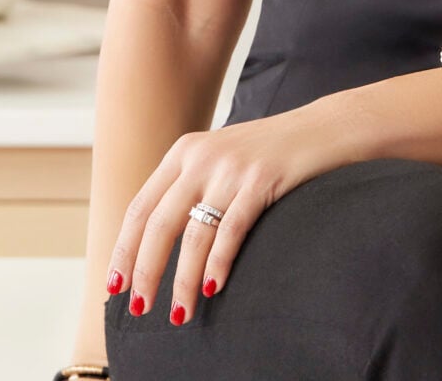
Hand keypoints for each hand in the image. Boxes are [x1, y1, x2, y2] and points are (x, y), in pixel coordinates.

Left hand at [107, 105, 342, 324]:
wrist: (326, 127)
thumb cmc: (273, 153)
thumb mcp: (222, 158)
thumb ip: (191, 185)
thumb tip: (156, 241)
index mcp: (184, 151)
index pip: (141, 206)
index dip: (124, 249)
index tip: (115, 285)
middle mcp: (201, 156)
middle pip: (159, 224)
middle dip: (146, 272)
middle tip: (139, 308)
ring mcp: (232, 167)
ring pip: (193, 235)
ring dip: (182, 281)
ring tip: (180, 313)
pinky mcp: (262, 179)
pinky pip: (231, 230)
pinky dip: (217, 264)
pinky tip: (213, 289)